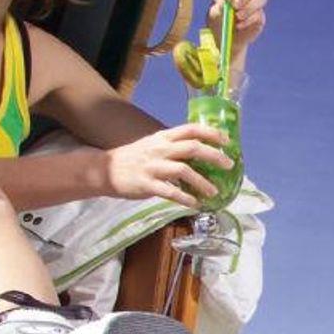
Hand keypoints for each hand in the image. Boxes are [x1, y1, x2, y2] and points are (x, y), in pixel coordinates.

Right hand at [104, 123, 233, 205]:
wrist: (104, 169)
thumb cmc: (133, 158)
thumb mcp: (153, 145)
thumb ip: (174, 147)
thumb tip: (201, 152)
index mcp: (163, 138)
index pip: (191, 129)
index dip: (211, 133)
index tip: (227, 141)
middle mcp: (160, 149)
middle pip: (192, 148)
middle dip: (214, 156)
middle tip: (229, 166)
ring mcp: (153, 167)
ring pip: (184, 170)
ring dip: (202, 182)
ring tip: (214, 192)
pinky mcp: (146, 184)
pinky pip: (170, 192)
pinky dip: (185, 198)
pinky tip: (195, 204)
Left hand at [208, 0, 267, 49]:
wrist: (226, 40)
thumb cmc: (218, 23)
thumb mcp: (213, 15)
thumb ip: (218, 8)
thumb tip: (224, 2)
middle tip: (235, 5)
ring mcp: (255, 2)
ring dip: (249, 7)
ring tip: (237, 17)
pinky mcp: (260, 15)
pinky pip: (259, 14)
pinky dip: (249, 20)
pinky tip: (239, 26)